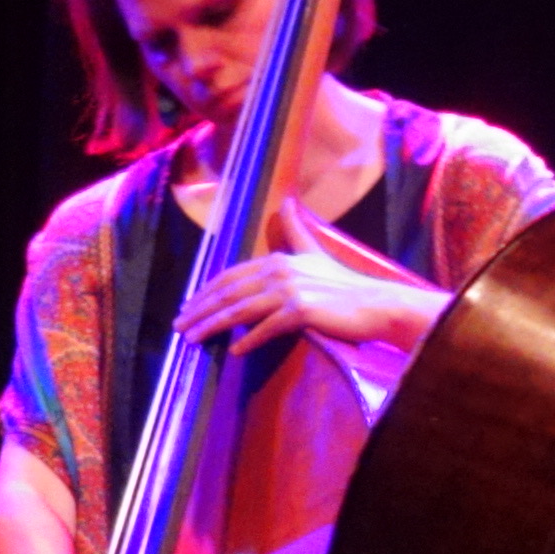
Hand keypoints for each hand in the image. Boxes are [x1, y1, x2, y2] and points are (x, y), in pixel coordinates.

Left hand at [177, 206, 437, 356]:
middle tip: (178, 326)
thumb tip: (286, 202)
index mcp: (278, 260)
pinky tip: (235, 350)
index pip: (231, 276)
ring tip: (192, 340)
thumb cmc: (345, 285)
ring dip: (212, 326)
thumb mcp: (316, 252)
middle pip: (229, 293)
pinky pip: (267, 328)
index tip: (187, 306)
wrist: (376, 304)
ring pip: (240, 311)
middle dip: (200, 310)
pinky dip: (249, 339)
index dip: (206, 292)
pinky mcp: (301, 312)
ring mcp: (291, 291)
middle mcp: (281, 271)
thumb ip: (296, 230)